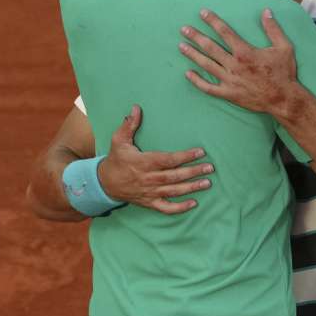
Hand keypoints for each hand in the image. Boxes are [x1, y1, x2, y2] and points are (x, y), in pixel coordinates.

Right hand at [96, 105, 212, 213]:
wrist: (105, 183)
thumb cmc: (115, 160)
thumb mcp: (119, 140)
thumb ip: (129, 124)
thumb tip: (136, 108)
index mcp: (143, 162)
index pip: (168, 160)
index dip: (184, 156)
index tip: (200, 152)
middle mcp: (148, 178)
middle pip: (174, 176)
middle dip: (193, 172)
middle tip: (209, 168)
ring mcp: (150, 192)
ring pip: (173, 191)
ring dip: (191, 188)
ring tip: (207, 183)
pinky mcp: (149, 202)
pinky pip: (166, 208)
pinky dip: (180, 208)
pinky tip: (194, 203)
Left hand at [178, 8, 299, 115]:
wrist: (283, 99)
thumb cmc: (284, 72)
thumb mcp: (284, 47)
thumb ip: (273, 29)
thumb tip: (266, 11)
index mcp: (245, 52)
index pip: (225, 32)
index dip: (213, 21)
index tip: (202, 13)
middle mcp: (234, 65)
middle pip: (210, 47)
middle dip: (196, 37)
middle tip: (183, 29)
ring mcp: (229, 80)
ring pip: (206, 65)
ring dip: (193, 55)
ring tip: (181, 46)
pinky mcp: (228, 94)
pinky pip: (208, 88)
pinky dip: (197, 81)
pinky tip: (187, 74)